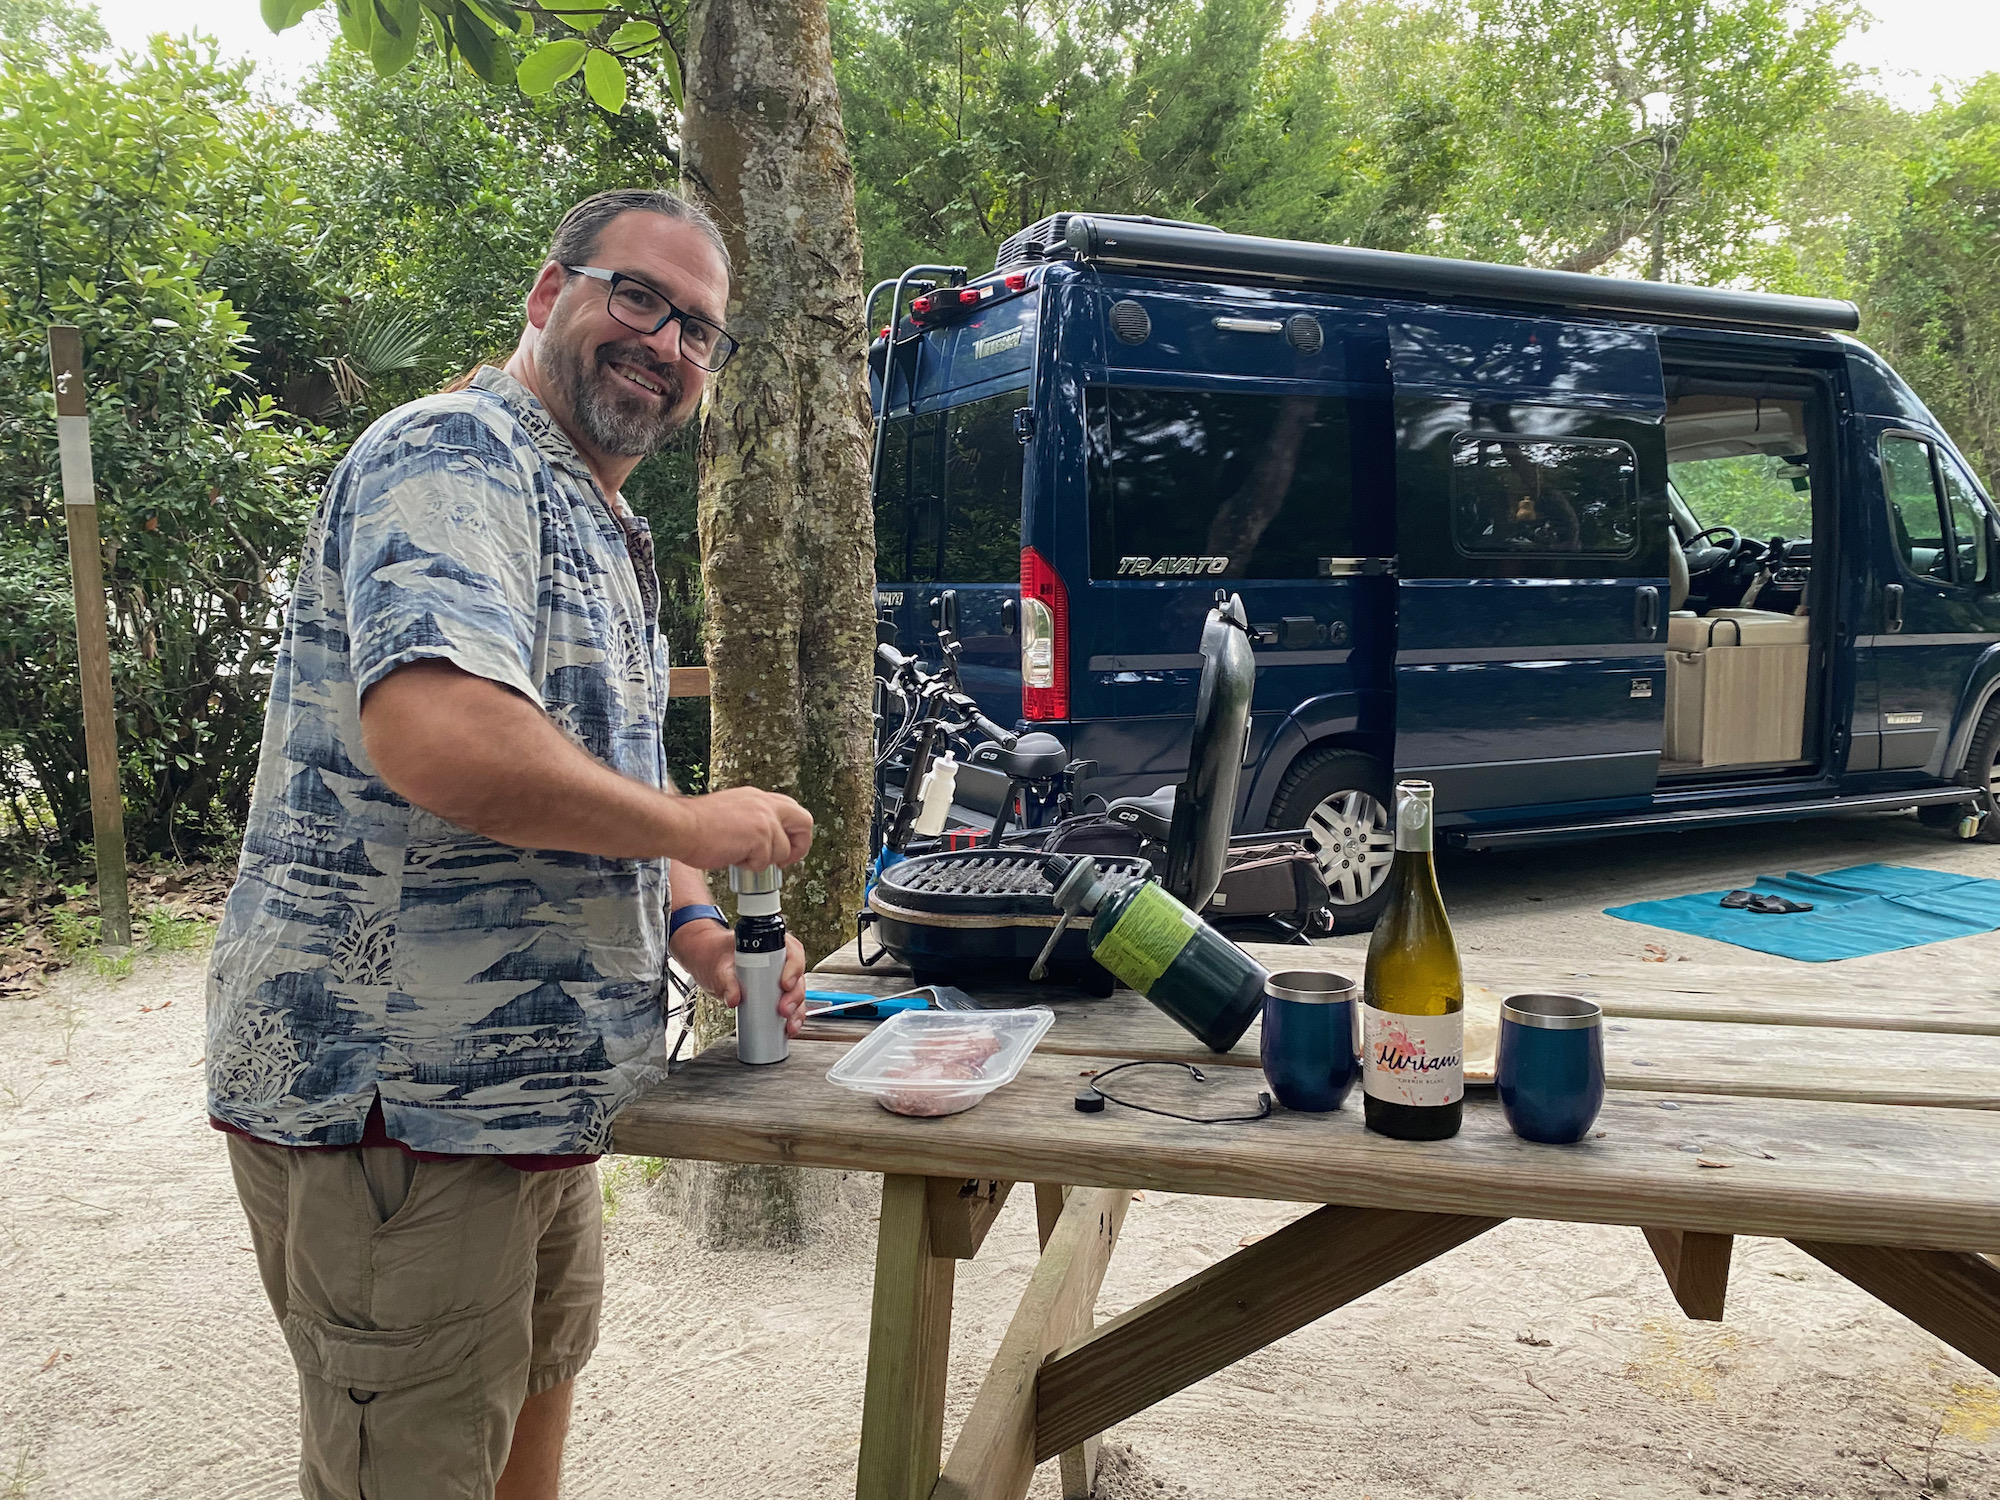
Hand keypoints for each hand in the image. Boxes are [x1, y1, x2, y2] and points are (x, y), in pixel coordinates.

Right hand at [665, 786, 814, 870]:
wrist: (680, 826)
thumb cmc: (695, 824)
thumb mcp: (730, 814)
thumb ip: (750, 822)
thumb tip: (763, 843)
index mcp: (757, 798)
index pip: (791, 809)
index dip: (792, 831)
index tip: (783, 847)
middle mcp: (764, 804)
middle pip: (804, 821)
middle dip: (799, 845)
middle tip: (785, 861)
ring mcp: (764, 820)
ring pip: (782, 850)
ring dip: (763, 860)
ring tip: (740, 857)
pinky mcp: (759, 836)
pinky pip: (765, 861)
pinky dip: (750, 866)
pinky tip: (733, 858)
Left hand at [670, 922, 809, 1036]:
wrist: (707, 961)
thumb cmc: (715, 955)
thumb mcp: (718, 965)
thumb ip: (725, 980)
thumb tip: (733, 998)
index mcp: (770, 944)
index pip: (792, 952)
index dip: (793, 969)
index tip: (785, 984)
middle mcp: (779, 960)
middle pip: (797, 977)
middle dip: (794, 996)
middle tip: (783, 1009)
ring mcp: (778, 978)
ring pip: (797, 994)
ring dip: (796, 1011)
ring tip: (788, 1026)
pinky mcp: (774, 994)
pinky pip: (789, 1006)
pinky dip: (790, 1018)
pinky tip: (787, 1029)